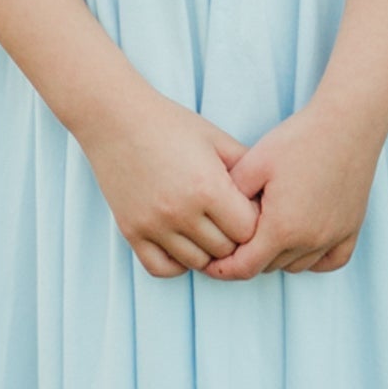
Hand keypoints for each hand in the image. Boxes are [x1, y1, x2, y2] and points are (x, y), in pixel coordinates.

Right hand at [81, 93, 259, 278]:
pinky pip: (162, 268)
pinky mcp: (131, 232)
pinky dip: (178, 263)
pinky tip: (185, 242)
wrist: (116, 119)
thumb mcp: (218, 140)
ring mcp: (154, 226)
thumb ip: (248, 169)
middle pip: (226, 250)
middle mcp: (181, 212)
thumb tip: (271, 198)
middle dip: (235, 238)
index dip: (255, 222)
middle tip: (232, 221)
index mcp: (208, 188)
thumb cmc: (172, 125)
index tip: (250, 209)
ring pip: (198, 263)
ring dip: (209, 251)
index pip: (249, 231)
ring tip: (211, 229)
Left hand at [210, 108, 379, 279]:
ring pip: (297, 265)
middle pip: (269, 267)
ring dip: (278, 257)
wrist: (348, 122)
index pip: (245, 267)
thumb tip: (216, 217)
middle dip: (248, 258)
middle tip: (235, 240)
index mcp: (282, 228)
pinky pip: (331, 261)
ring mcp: (334, 235)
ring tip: (265, 235)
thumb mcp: (253, 163)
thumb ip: (229, 196)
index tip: (211, 262)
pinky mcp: (351, 227)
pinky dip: (314, 258)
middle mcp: (310, 239)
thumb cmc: (300, 139)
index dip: (223, 269)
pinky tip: (302, 242)